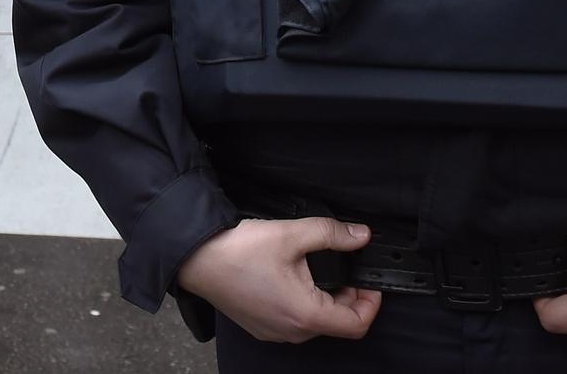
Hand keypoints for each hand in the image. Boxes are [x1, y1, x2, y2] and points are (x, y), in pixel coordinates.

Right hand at [175, 218, 381, 343]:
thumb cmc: (237, 250)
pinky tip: (294, 277)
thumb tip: (361, 235)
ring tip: (320, 269)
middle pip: (337, 324)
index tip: (369, 282)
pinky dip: (305, 304)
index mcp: (304, 314)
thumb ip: (331, 234)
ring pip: (315, 323)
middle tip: (347, 267)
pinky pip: (294, 322)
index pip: (356, 324)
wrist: (195, 257)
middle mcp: (291, 331)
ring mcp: (273, 332)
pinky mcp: (260, 325)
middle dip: (349, 296)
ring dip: (326, 300)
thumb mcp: (291, 234)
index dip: (371, 303)